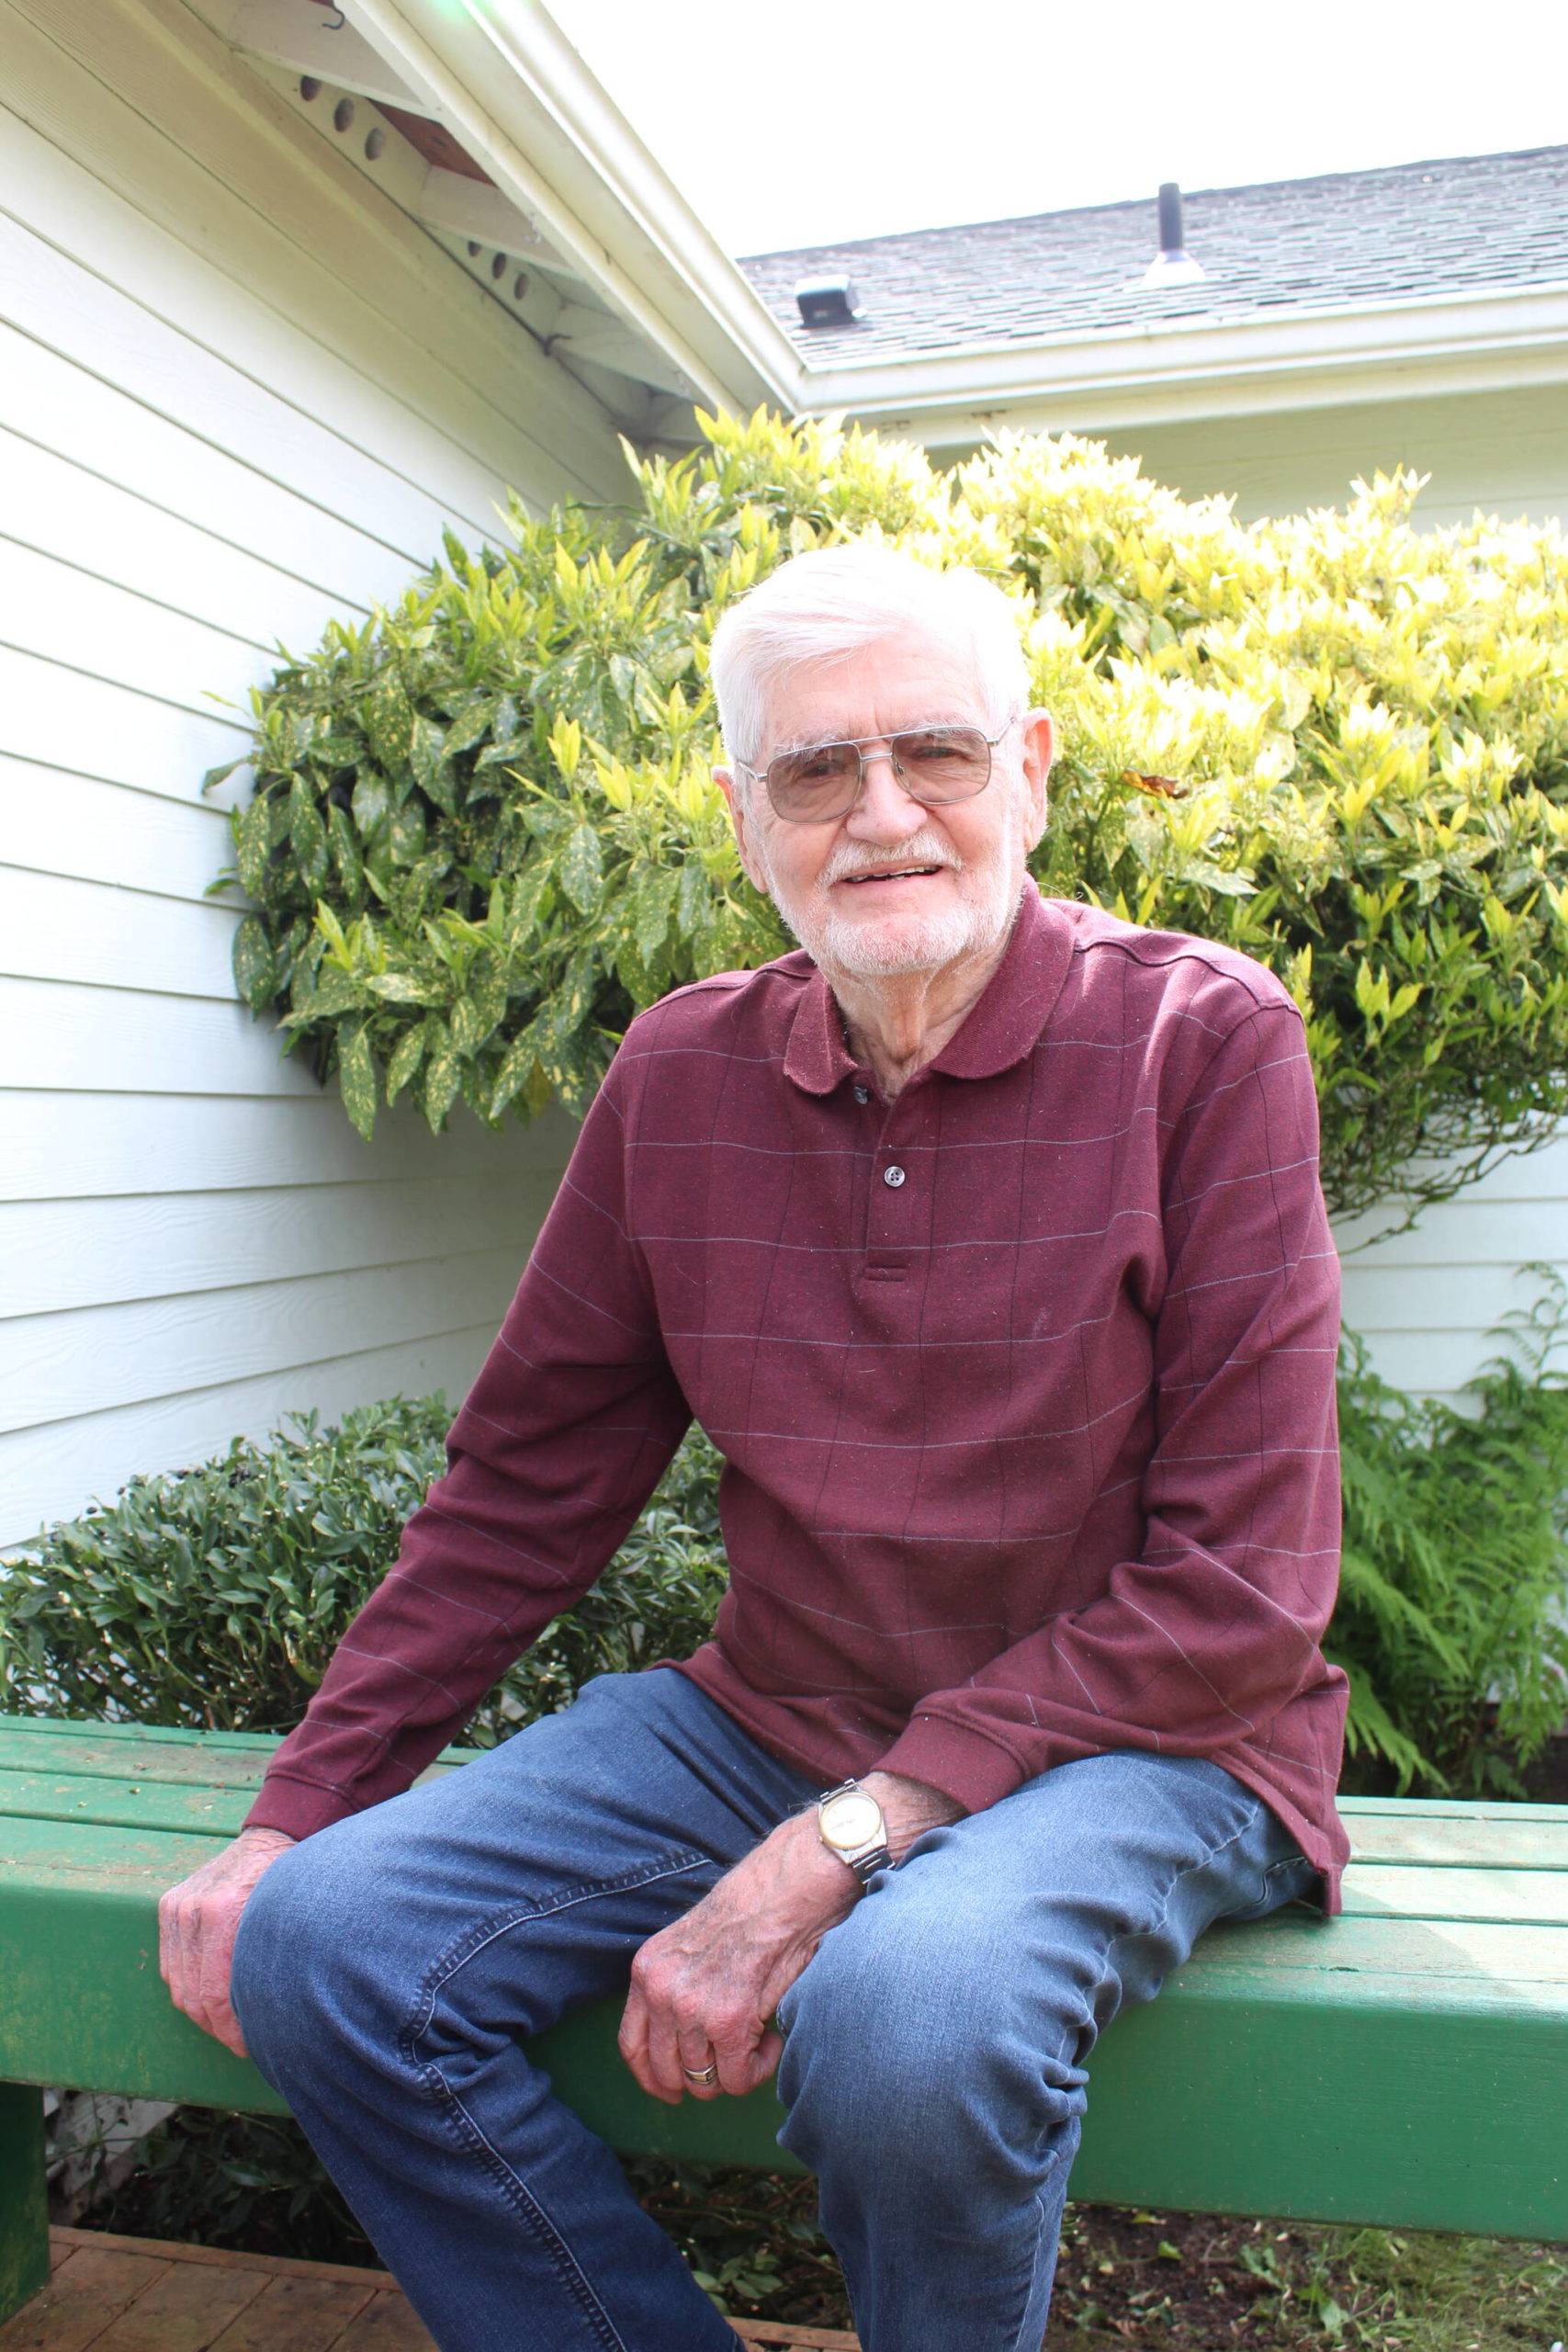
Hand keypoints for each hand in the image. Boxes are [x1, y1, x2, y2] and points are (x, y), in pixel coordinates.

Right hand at [159, 1827, 295, 2056]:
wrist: (272, 1835)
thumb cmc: (288, 1880)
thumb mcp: (289, 1919)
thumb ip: (273, 1962)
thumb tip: (275, 2015)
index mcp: (222, 1912)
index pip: (214, 1994)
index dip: (231, 2029)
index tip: (251, 2045)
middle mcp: (192, 1910)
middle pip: (192, 1995)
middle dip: (217, 2027)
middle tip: (242, 2043)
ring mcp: (177, 1907)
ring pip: (178, 1985)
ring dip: (201, 2012)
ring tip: (228, 2026)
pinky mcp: (169, 1906)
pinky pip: (171, 1965)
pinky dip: (189, 1988)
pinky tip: (213, 1998)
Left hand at [617, 1771, 962, 2104]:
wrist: (786, 1885)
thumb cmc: (750, 1910)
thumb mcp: (689, 1944)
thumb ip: (676, 1986)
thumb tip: (679, 2044)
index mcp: (647, 1970)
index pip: (631, 2045)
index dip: (652, 2077)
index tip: (672, 2089)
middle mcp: (661, 1990)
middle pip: (667, 2071)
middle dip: (700, 2079)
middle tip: (730, 2063)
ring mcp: (692, 2008)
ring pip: (705, 2081)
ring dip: (735, 2070)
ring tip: (759, 2040)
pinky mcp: (730, 2020)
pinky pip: (737, 2078)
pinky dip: (758, 2069)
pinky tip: (772, 2041)